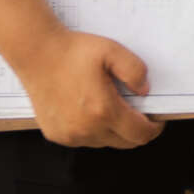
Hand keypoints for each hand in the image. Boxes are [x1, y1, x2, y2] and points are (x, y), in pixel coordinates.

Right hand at [20, 28, 161, 148]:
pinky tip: (90, 110)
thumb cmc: (72, 52)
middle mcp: (86, 129)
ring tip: (110, 106)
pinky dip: (94, 130)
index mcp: (103, 110)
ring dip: (114, 130)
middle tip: (137, 111)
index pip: (140, 134)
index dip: (154, 128)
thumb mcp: (113, 51)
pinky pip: (85, 140)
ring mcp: (69, 135)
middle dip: (137, 130)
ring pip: (105, 142)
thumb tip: (144, 92)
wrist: (36, 53)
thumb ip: (136, 71)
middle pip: (125, 143)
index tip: (156, 119)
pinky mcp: (56, 135)